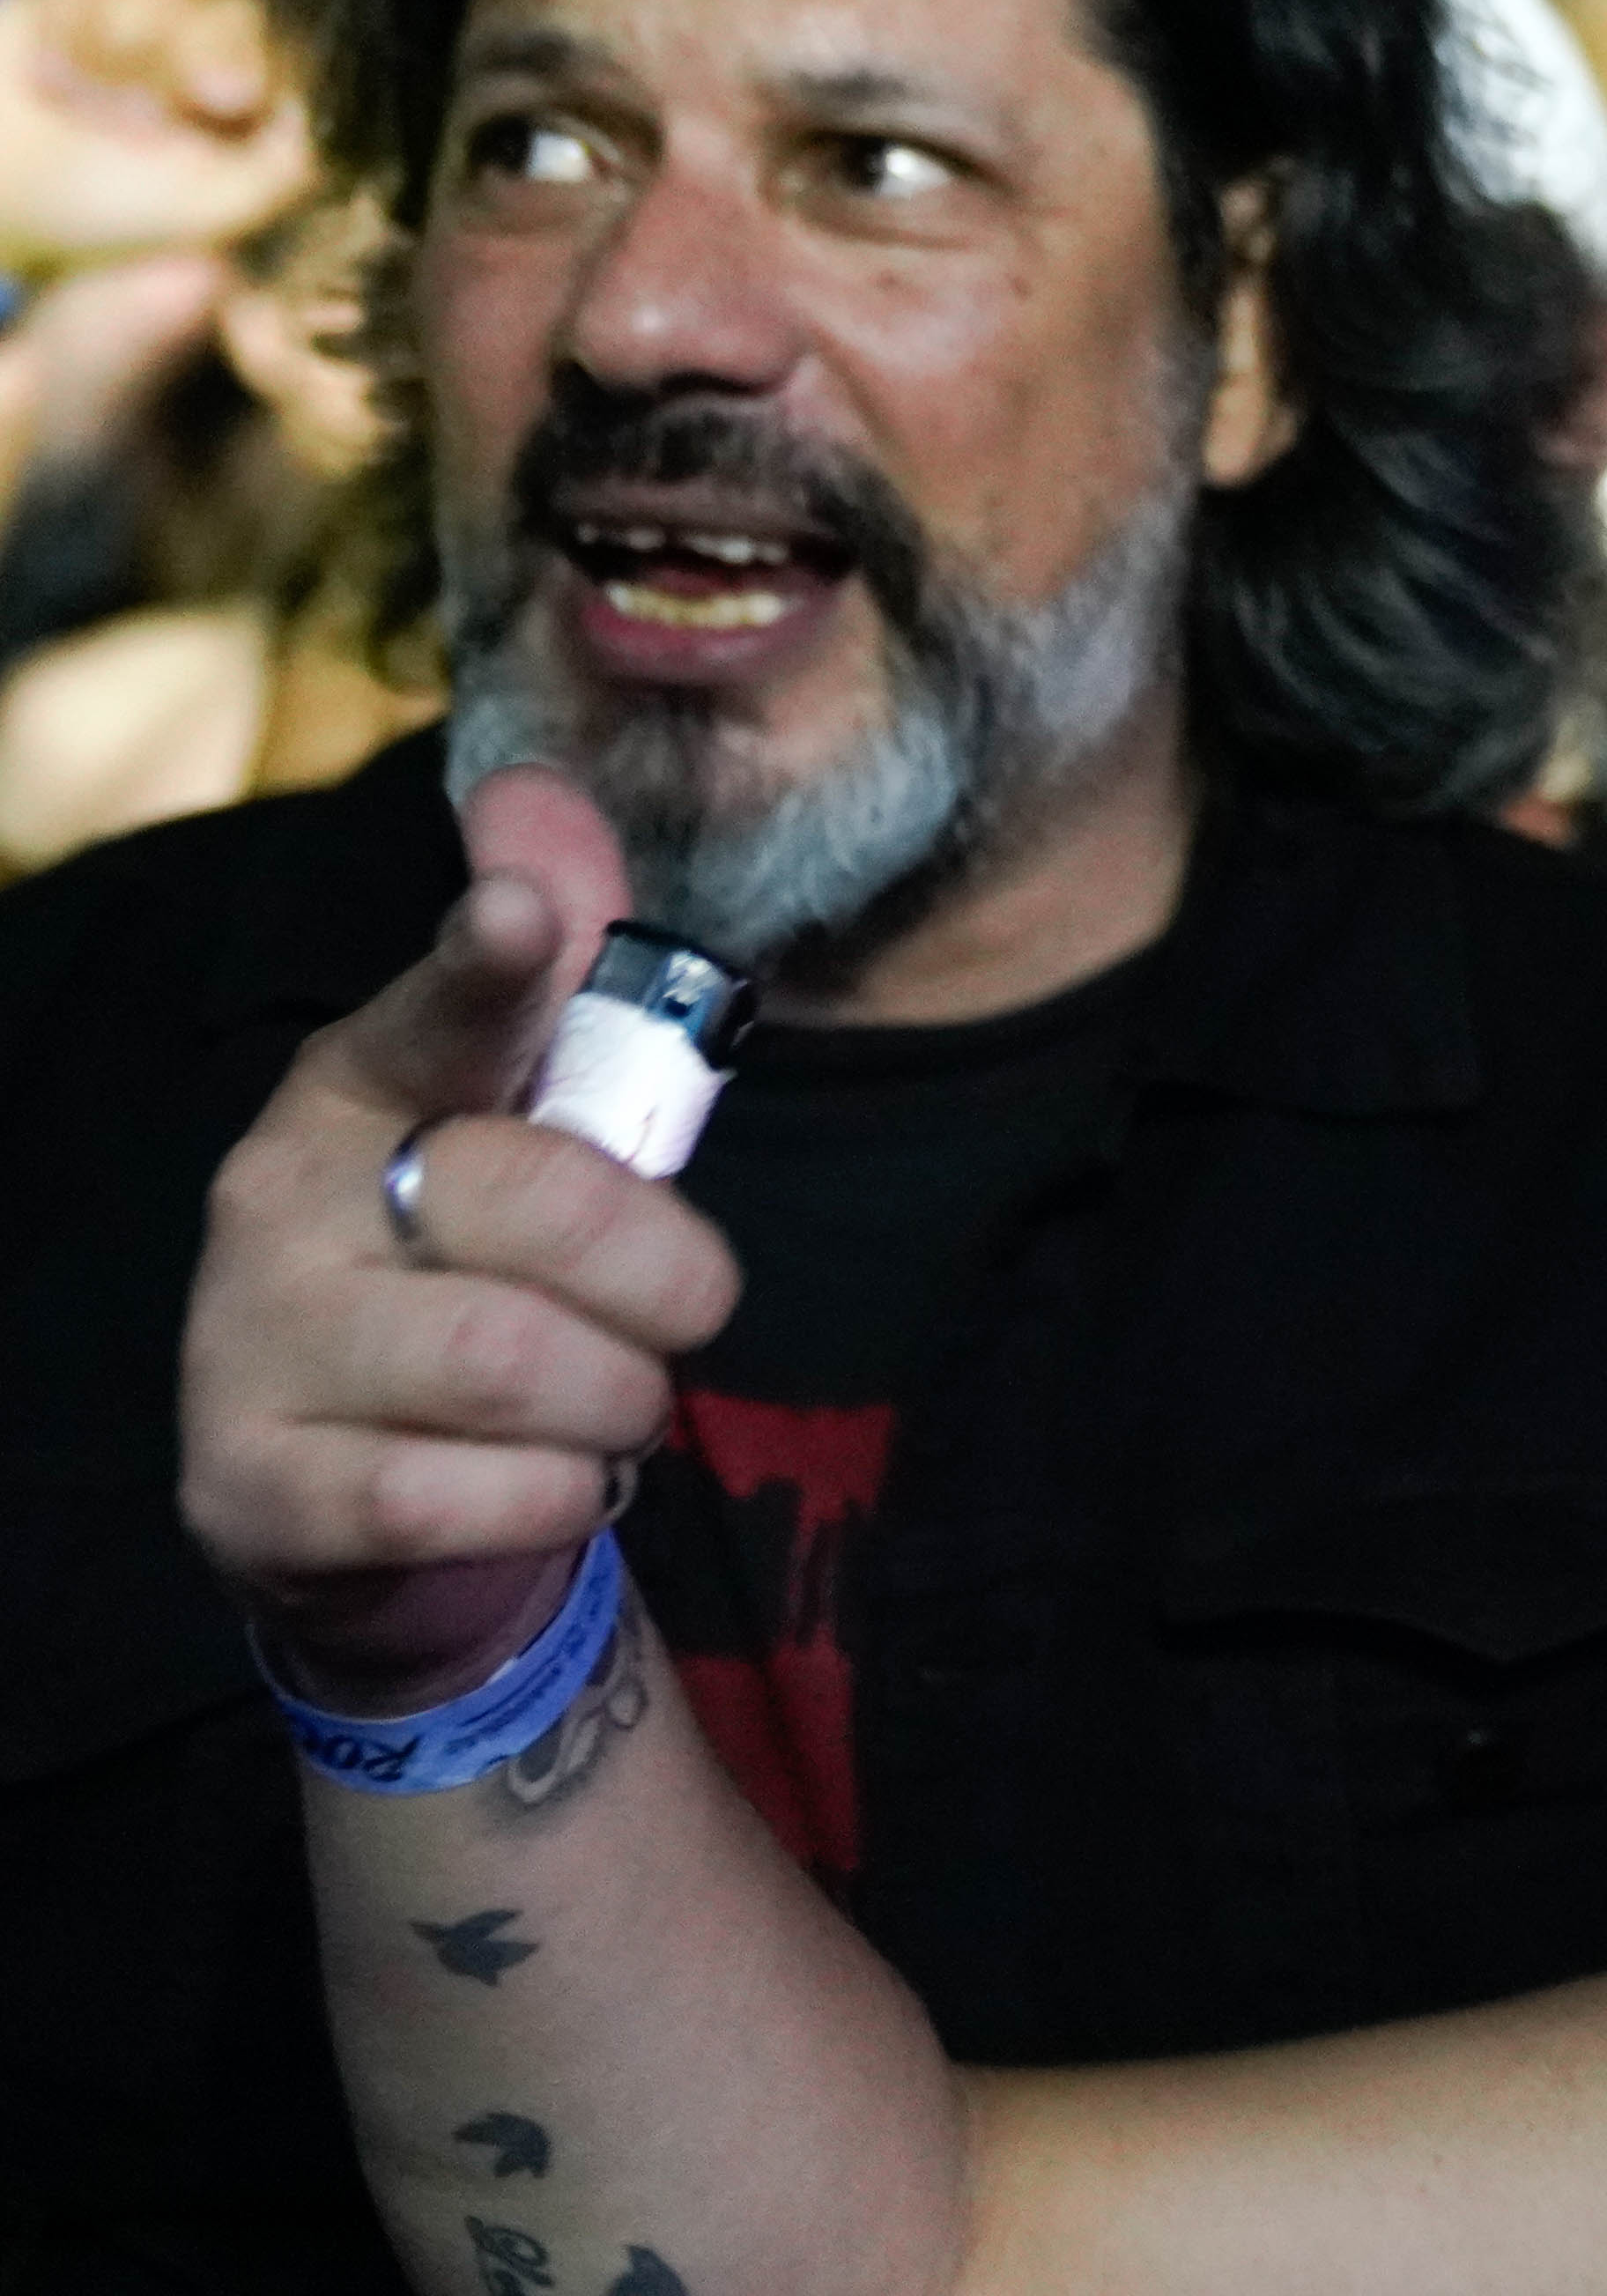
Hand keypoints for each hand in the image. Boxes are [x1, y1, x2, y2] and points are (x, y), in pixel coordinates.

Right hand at [0, 0, 305, 270]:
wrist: (6, 200)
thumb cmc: (113, 210)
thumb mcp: (210, 209)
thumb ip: (281, 169)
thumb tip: (310, 110)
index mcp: (252, 96)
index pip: (286, 50)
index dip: (256, 64)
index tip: (225, 97)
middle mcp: (205, 43)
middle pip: (232, 5)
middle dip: (189, 55)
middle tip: (141, 116)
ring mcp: (142, 8)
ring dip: (122, 43)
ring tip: (85, 105)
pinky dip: (68, 20)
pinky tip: (47, 71)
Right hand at [177, 766, 735, 1704]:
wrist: (375, 1502)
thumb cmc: (484, 1279)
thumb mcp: (535, 1135)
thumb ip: (560, 988)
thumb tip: (538, 793)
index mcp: (362, 1086)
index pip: (437, 1015)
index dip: (488, 964)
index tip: (522, 917)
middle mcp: (279, 1199)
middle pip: (551, 1209)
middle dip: (670, 1281)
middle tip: (665, 1320)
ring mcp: (248, 1344)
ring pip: (525, 1365)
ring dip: (619, 1402)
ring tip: (599, 1404)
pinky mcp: (252, 1488)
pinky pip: (471, 1497)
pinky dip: (554, 1501)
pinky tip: (534, 1484)